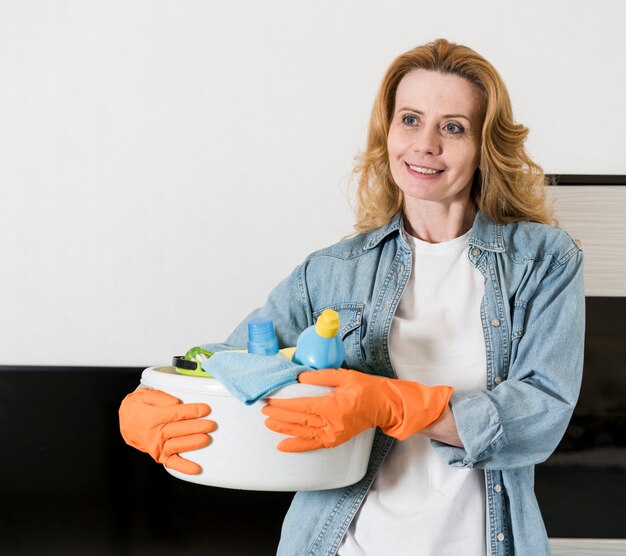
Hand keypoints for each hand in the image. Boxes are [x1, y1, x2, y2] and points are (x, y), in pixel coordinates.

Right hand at [119, 388, 216, 473]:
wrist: (125, 422)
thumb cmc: (139, 406)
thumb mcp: (145, 395)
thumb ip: (160, 397)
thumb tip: (175, 402)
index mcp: (152, 417)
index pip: (175, 414)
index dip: (191, 411)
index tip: (206, 409)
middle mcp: (154, 434)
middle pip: (177, 430)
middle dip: (196, 428)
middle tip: (211, 425)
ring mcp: (157, 446)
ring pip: (176, 445)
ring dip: (192, 443)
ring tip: (206, 440)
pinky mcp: (159, 455)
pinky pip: (171, 462)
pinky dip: (184, 467)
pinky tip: (196, 469)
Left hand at [262, 369, 452, 451]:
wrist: (384, 406)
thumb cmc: (367, 388)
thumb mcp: (345, 376)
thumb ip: (321, 377)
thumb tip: (300, 379)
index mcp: (335, 407)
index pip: (303, 407)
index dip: (285, 405)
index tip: (271, 401)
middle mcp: (333, 424)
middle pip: (300, 421)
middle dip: (279, 416)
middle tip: (264, 410)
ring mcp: (334, 435)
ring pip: (303, 433)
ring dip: (283, 429)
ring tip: (268, 423)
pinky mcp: (335, 440)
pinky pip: (313, 445)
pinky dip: (296, 446)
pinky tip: (282, 446)